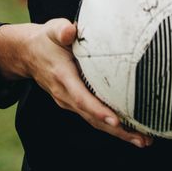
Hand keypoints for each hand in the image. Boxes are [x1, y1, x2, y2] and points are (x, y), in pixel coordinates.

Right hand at [0, 20, 152, 147]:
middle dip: (117, 130)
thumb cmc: (46, 40)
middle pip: (92, 117)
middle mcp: (65, 95)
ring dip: (118, 133)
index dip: (98, 110)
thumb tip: (70, 30)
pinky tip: (131, 132)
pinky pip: (93, 118)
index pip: (81, 97)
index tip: (115, 120)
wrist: (29, 54)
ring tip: (143, 141)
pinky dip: (111, 127)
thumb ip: (61, 30)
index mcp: (62, 77)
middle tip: (142, 140)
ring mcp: (69, 102)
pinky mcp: (75, 103)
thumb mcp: (52, 30)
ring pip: (94, 121)